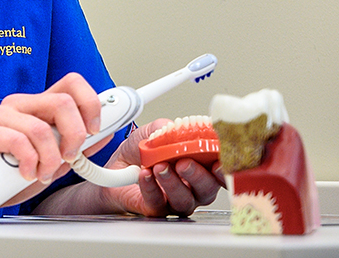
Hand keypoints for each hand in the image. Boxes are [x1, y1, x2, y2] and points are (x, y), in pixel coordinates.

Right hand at [0, 73, 110, 205]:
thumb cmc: (4, 173)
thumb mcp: (50, 161)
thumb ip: (74, 147)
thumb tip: (104, 133)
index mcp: (37, 107)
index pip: (72, 84)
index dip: (91, 103)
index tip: (95, 129)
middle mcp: (19, 105)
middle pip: (63, 102)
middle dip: (76, 136)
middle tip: (69, 158)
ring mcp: (0, 115)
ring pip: (41, 129)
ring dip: (50, 160)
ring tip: (41, 173)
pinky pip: (18, 142)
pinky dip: (29, 163)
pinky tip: (25, 173)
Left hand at [102, 118, 223, 215]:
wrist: (114, 168)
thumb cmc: (141, 153)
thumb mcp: (154, 134)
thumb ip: (168, 129)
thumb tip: (177, 128)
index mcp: (200, 168)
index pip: (220, 173)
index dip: (223, 169)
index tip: (218, 160)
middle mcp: (192, 188)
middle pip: (207, 190)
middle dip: (197, 175)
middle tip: (183, 163)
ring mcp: (175, 201)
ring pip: (184, 200)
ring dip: (173, 182)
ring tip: (160, 167)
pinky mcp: (156, 209)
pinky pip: (158, 202)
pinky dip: (151, 187)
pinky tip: (145, 175)